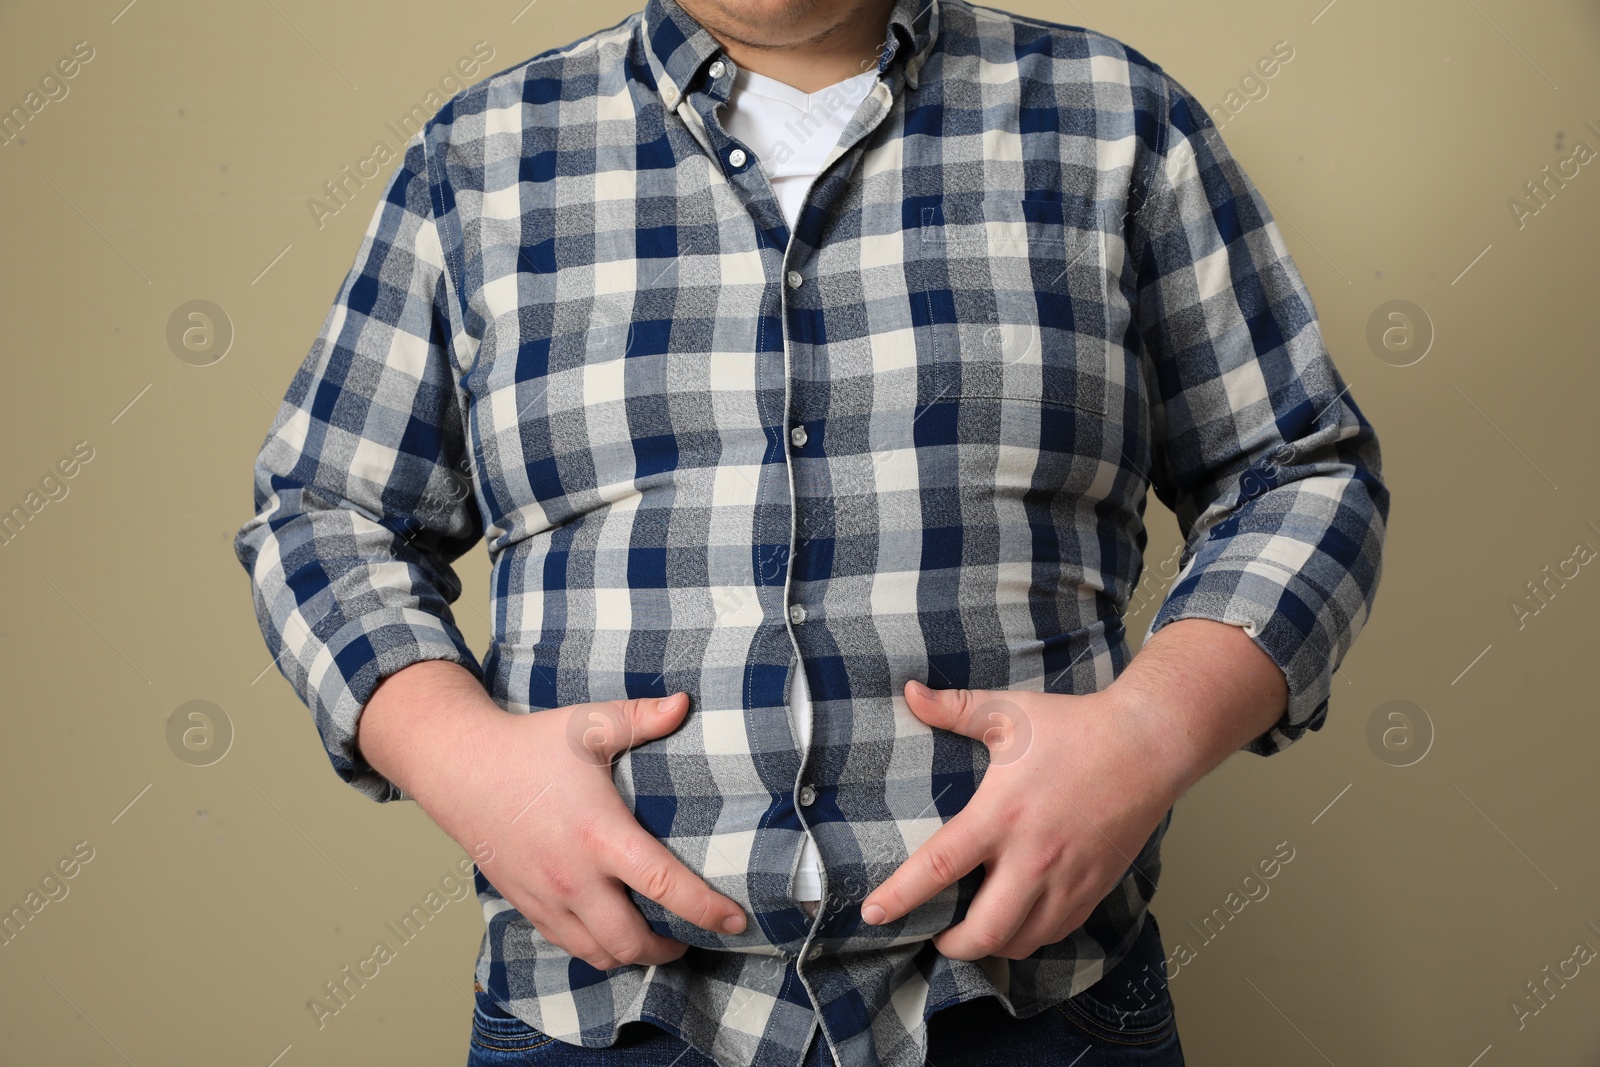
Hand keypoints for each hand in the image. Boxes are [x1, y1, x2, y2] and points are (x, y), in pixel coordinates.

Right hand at [359, 664, 747, 970]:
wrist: (458, 768)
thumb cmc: (527, 746)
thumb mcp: (589, 724)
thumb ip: (641, 718)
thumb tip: (685, 703)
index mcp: (599, 834)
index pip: (664, 885)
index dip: (707, 910)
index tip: (737, 920)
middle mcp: (574, 876)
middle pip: (632, 941)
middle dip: (671, 949)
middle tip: (695, 936)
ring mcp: (547, 897)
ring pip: (599, 954)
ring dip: (633, 955)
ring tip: (657, 939)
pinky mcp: (527, 904)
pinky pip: (569, 945)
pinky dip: (597, 949)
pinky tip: (612, 931)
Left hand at [858, 679, 1179, 960]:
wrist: (1148, 745)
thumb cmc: (1075, 727)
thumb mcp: (1009, 713)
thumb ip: (955, 709)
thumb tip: (910, 691)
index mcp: (1001, 816)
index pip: (939, 868)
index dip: (901, 897)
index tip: (872, 914)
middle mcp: (1033, 858)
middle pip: (983, 932)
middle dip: (951, 946)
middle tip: (934, 935)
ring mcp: (1067, 879)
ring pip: (1021, 941)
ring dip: (992, 945)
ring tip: (973, 932)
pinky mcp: (1094, 888)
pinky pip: (1055, 932)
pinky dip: (1030, 936)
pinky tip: (1017, 921)